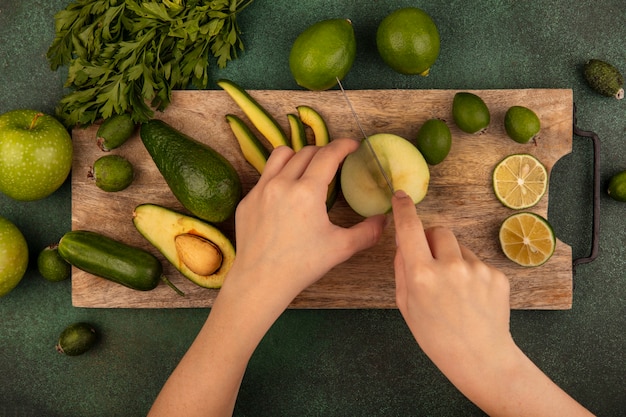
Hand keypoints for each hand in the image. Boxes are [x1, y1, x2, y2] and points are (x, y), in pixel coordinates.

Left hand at [227, 138, 385, 305]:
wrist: (261, 281)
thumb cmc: (301, 265)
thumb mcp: (340, 248)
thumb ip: (367, 232)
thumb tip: (384, 220)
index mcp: (307, 192)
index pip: (328, 155)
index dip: (343, 146)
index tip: (352, 145)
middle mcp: (282, 184)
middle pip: (306, 152)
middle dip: (324, 152)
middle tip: (334, 162)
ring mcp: (261, 190)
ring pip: (281, 155)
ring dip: (298, 155)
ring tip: (307, 167)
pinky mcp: (248, 200)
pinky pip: (265, 176)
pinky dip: (279, 176)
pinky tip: (286, 194)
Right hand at [392, 189, 511, 365]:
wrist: (480, 358)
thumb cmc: (436, 336)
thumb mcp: (406, 306)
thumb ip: (402, 270)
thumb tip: (404, 243)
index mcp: (422, 275)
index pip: (410, 229)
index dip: (404, 209)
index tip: (401, 196)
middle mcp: (450, 266)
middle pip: (439, 231)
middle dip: (432, 241)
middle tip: (432, 265)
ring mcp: (477, 269)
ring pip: (459, 247)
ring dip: (453, 259)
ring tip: (456, 291)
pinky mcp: (497, 275)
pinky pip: (477, 262)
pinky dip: (471, 274)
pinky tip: (472, 298)